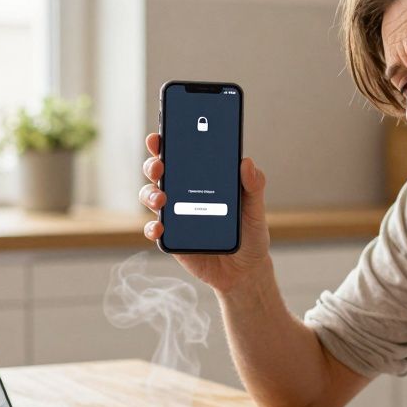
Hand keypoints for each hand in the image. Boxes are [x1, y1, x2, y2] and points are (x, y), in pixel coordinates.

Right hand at [139, 133, 273, 292]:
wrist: (245, 270)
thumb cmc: (250, 233)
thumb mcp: (256, 208)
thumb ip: (253, 186)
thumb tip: (247, 162)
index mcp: (203, 178)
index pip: (181, 154)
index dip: (166, 142)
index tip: (160, 136)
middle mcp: (184, 192)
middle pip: (160, 172)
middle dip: (153, 164)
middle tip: (159, 165)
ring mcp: (175, 215)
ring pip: (151, 196)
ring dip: (150, 194)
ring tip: (161, 199)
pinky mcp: (172, 238)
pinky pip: (154, 230)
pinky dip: (152, 228)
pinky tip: (159, 228)